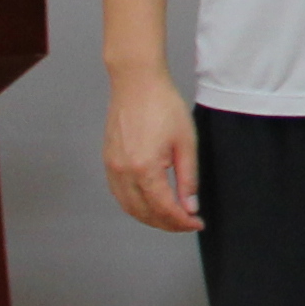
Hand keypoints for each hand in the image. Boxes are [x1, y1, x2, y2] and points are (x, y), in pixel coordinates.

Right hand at [103, 67, 200, 232]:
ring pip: (129, 207)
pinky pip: (119, 194)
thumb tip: (189, 207)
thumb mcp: (186, 142)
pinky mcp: (108, 161)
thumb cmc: (163, 105)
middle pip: (144, 213)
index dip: (182, 221)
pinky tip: (150, 203)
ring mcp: (112, 167)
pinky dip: (135, 205)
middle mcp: (123, 172)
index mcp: (144, 168)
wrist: (137, 82)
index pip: (164, 208)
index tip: (196, 222)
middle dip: (167, 223)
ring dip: (149, 217)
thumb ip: (188, 178)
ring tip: (170, 217)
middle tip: (186, 222)